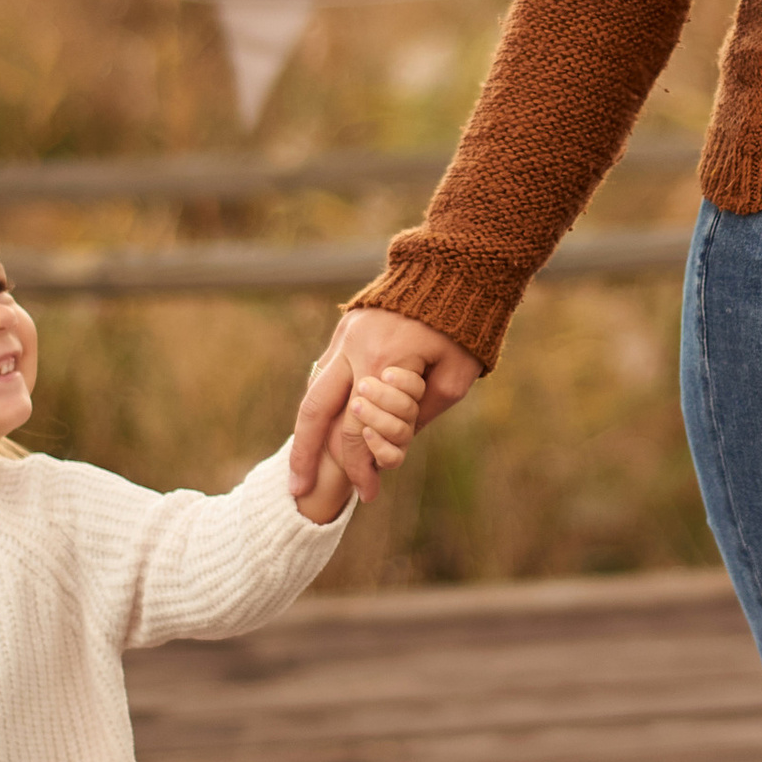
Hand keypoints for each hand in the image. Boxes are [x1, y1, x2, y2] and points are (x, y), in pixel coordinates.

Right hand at [291, 307, 481, 506]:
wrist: (455, 267)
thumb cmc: (464, 328)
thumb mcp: (456, 378)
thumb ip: (421, 414)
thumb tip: (393, 444)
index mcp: (383, 363)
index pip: (358, 429)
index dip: (361, 467)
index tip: (369, 493)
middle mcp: (354, 349)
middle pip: (314, 411)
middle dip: (304, 455)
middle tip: (297, 491)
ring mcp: (345, 336)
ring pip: (313, 391)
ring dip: (304, 430)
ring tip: (299, 467)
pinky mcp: (345, 328)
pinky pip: (324, 372)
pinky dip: (319, 403)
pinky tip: (316, 429)